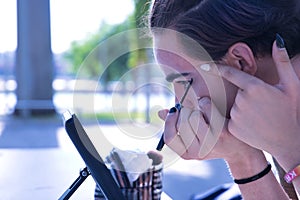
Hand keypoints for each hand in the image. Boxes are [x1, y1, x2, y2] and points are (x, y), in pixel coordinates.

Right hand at [158, 98, 258, 162]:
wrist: (240, 149)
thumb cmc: (212, 139)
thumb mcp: (193, 137)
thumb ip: (176, 125)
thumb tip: (160, 112)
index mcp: (187, 154)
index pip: (170, 137)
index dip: (169, 121)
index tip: (173, 111)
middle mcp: (198, 151)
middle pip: (181, 123)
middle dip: (184, 111)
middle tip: (190, 107)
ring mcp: (210, 142)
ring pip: (192, 115)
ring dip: (195, 106)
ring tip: (200, 106)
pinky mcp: (221, 131)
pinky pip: (205, 108)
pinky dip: (205, 102)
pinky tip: (209, 105)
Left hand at [216, 41, 299, 167]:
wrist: (289, 141)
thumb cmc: (291, 111)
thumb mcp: (291, 85)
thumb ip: (282, 62)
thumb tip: (276, 40)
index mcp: (255, 87)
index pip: (230, 73)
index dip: (217, 68)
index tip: (204, 65)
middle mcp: (242, 100)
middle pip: (236, 92)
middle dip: (246, 96)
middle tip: (263, 106)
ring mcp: (236, 115)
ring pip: (233, 106)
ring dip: (243, 109)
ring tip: (260, 117)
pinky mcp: (232, 129)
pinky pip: (230, 120)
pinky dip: (239, 121)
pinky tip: (253, 125)